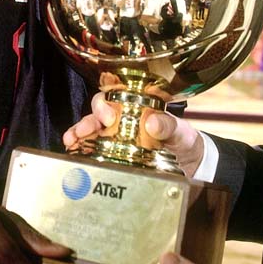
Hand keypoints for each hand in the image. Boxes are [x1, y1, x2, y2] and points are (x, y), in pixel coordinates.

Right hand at [63, 90, 204, 176]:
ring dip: (78, 135)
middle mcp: (122, 120)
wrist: (191, 165)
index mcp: (135, 107)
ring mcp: (115, 139)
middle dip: (85, 121)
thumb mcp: (180, 131)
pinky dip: (81, 151)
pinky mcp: (113, 156)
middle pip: (96, 115)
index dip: (104, 104)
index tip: (106, 115)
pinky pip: (93, 151)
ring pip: (90, 132)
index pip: (112, 98)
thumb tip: (152, 122)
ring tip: (71, 142)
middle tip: (81, 132)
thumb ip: (169, 125)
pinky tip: (73, 154)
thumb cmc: (184, 140)